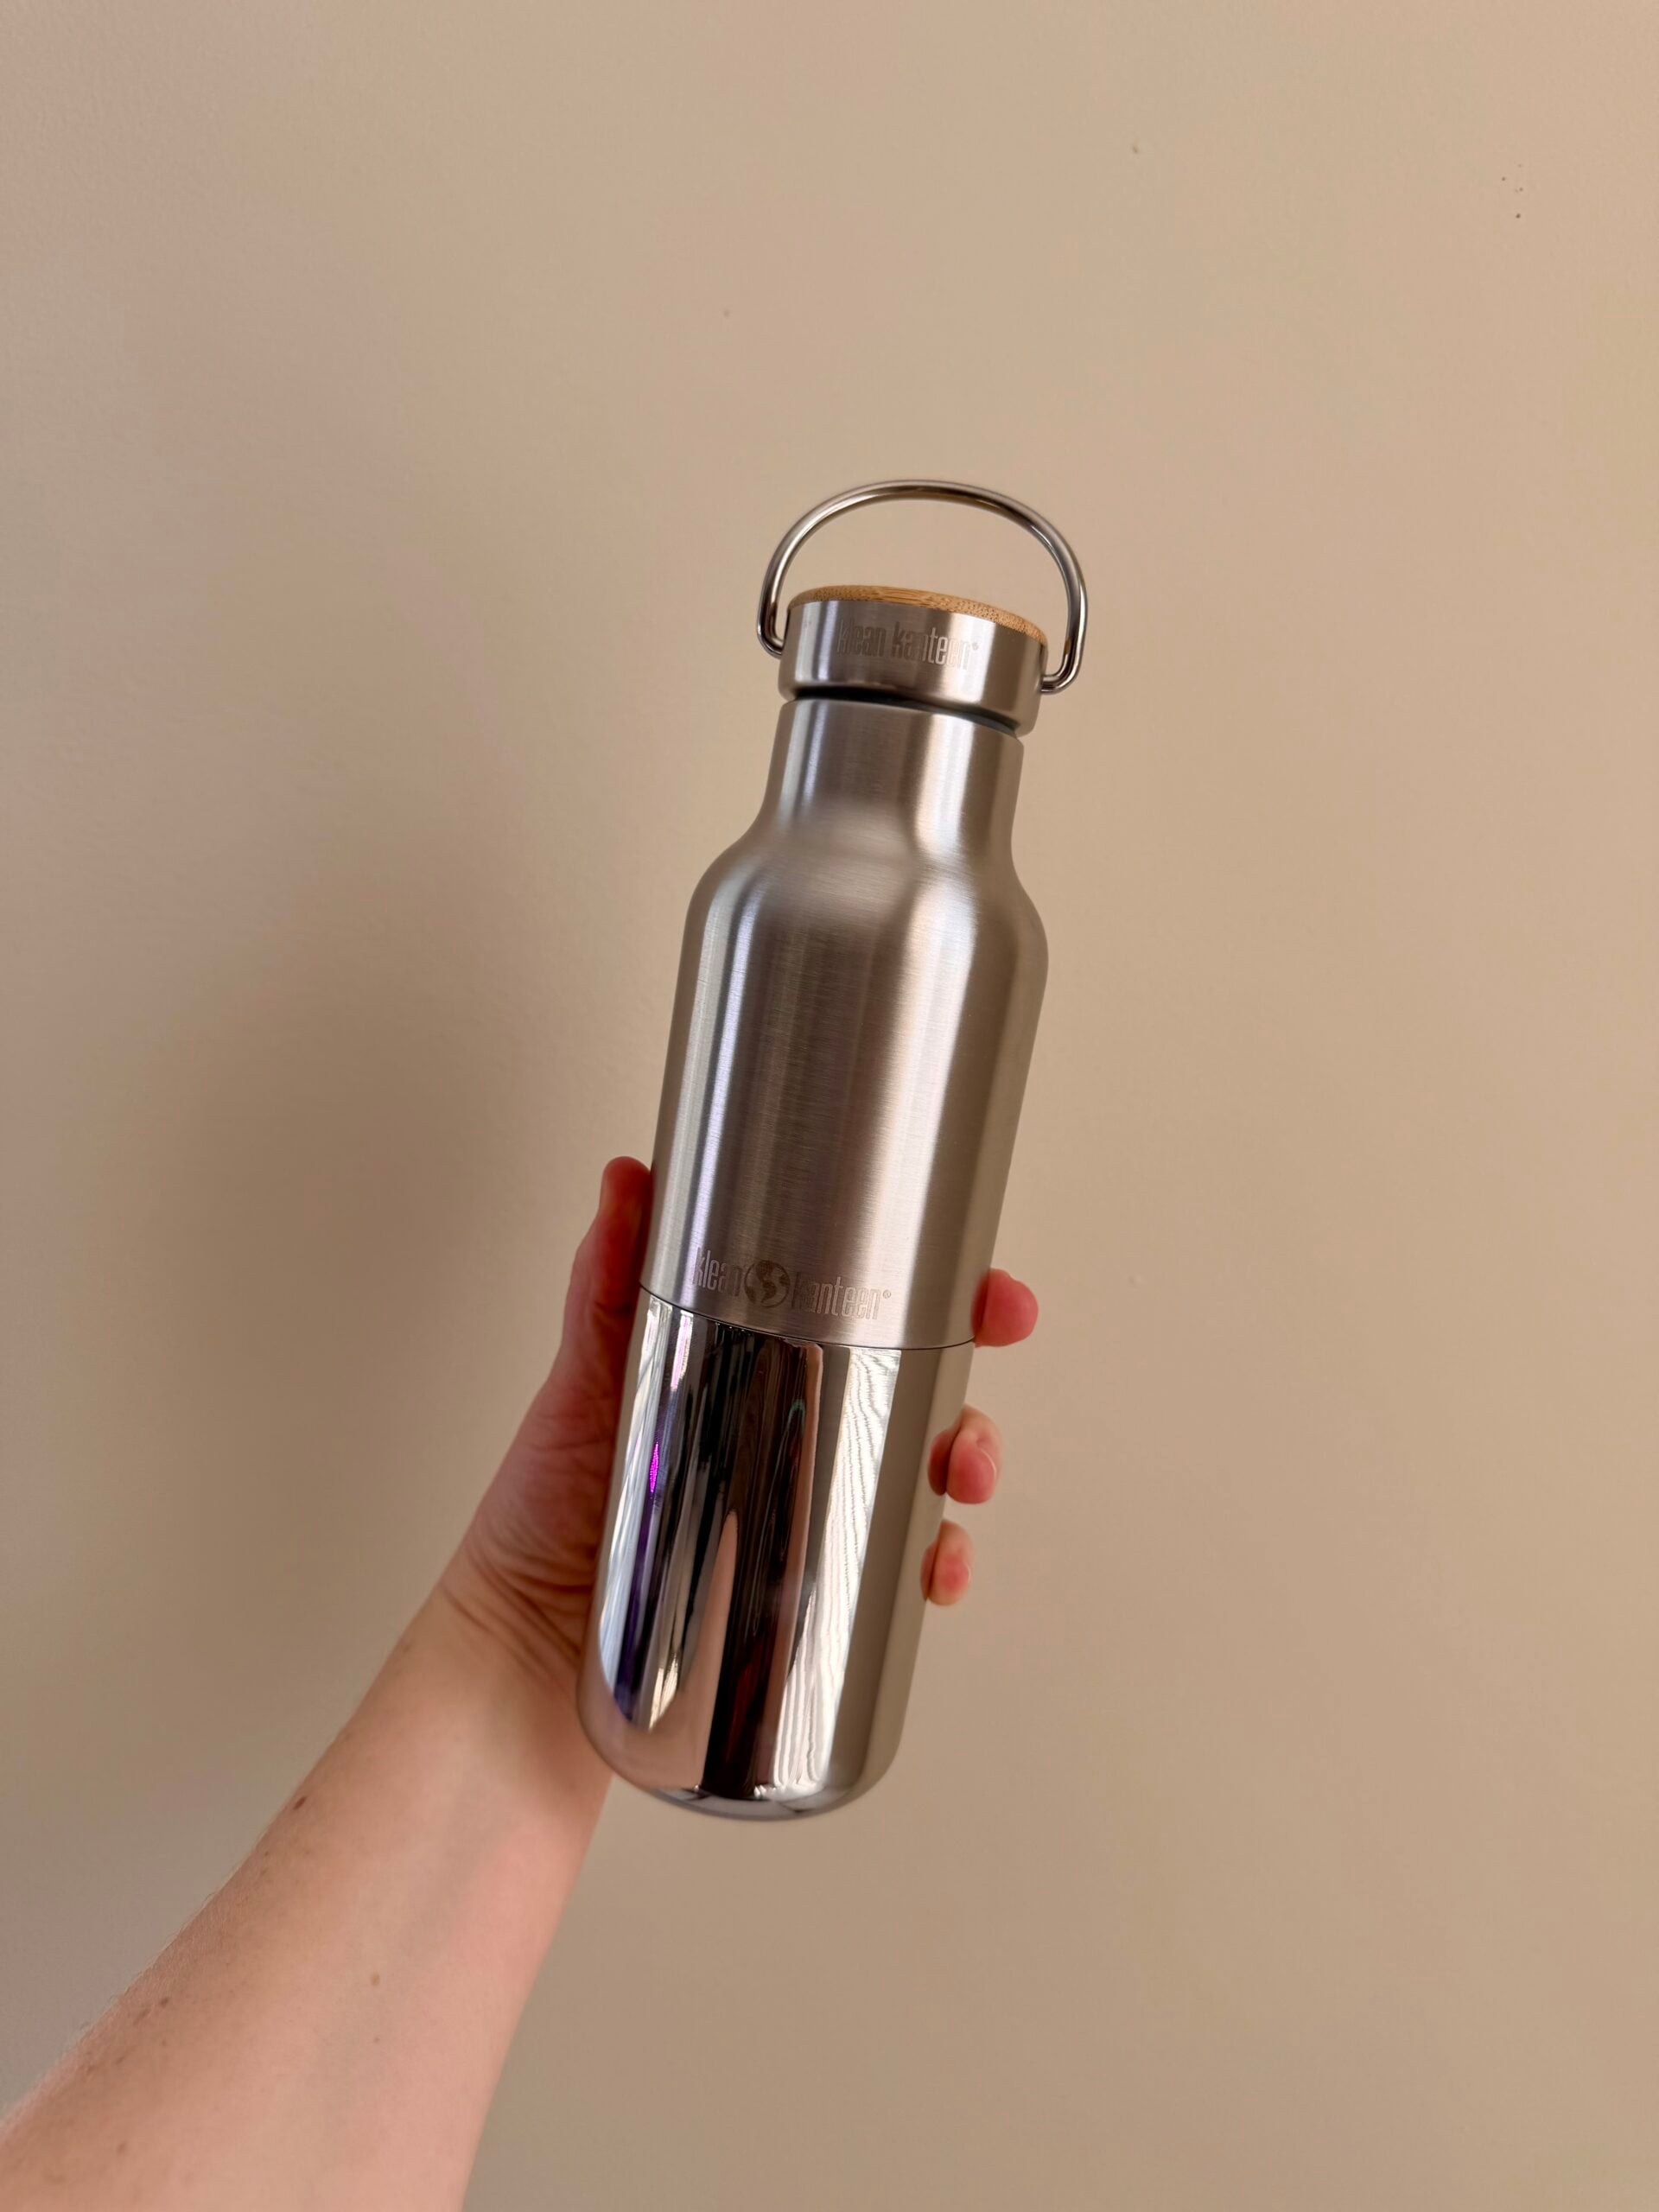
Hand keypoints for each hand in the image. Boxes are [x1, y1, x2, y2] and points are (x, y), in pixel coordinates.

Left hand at [442, 1156, 1039, 1693]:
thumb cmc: (540, 1517)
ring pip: (917, 1491)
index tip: (991, 1299)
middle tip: (970, 1429)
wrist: (516, 1662)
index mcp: (755, 1378)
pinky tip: (934, 1570)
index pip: (870, 1325)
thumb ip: (603, 1285)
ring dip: (963, 1485)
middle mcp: (789, 1447)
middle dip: (971, 1410)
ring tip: (956, 1492)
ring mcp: (799, 1527)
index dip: (945, 1307)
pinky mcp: (799, 1606)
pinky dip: (931, 1570)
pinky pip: (889, 1581)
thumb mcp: (582, 1385)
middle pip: (916, 1409)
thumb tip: (627, 1181)